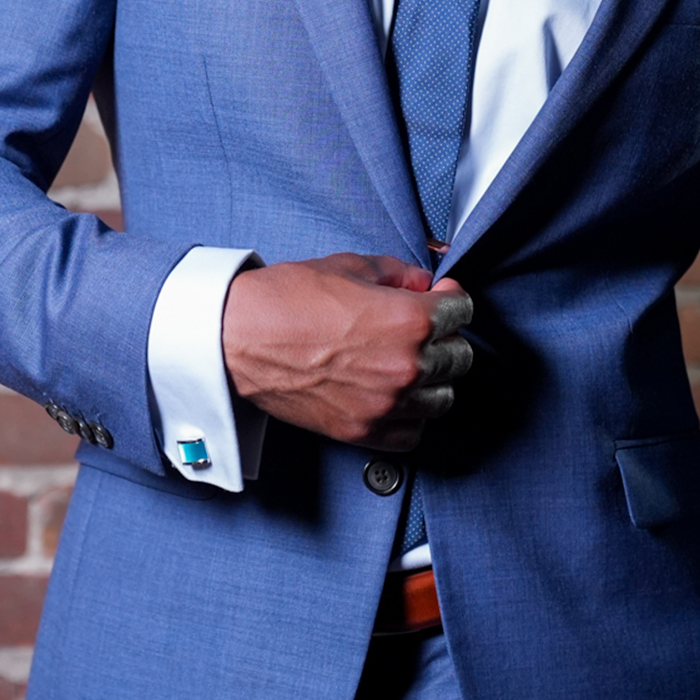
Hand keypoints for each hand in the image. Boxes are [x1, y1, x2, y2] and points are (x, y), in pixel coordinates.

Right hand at [222, 252, 472, 450]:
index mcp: (409, 320)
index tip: (443, 299)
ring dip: (433, 380)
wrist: (236, 340)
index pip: (463, 311)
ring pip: (444, 398)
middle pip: (459, 357)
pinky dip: (410, 415)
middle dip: (444, 337)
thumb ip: (398, 274)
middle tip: (423, 329)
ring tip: (410, 364)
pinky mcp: (364, 431)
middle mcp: (406, 365)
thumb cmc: (284, 302)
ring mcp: (387, 404)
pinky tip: (395, 396)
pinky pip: (414, 432)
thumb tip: (423, 282)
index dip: (452, 299)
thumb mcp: (348, 267)